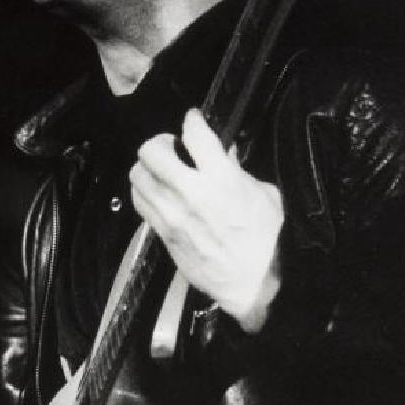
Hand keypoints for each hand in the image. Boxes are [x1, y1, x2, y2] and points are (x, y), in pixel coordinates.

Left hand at [130, 108, 283, 333]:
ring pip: (138, 174)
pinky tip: (158, 194)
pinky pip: (138, 201)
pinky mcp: (162, 233)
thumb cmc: (267, 239)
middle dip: (161, 143)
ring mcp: (172, 214)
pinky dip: (144, 191)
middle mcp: (191, 192)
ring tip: (162, 173)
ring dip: (148, 168)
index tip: (193, 121)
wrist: (252, 283)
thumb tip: (223, 152)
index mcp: (222, 179)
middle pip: (152, 150)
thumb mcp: (265, 195)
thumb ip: (238, 170)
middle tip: (173, 150)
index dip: (192, 120)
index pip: (194, 133)